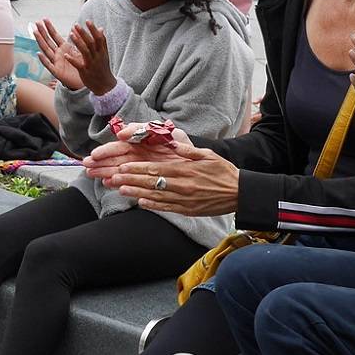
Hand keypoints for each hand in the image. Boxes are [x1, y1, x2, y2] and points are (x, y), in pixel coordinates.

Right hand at [32, 18, 83, 89]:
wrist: (85, 80)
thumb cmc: (82, 65)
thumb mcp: (81, 50)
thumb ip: (78, 39)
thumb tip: (75, 26)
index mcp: (64, 49)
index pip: (55, 36)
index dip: (50, 28)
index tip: (44, 19)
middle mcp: (58, 54)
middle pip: (48, 41)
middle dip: (42, 32)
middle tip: (36, 22)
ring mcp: (56, 62)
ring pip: (46, 50)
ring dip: (40, 41)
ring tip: (35, 33)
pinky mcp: (57, 72)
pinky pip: (49, 65)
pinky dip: (43, 60)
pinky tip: (38, 54)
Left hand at [68, 21, 114, 93]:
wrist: (106, 86)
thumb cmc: (103, 68)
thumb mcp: (104, 54)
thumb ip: (101, 42)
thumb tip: (100, 28)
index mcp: (102, 52)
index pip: (99, 38)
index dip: (93, 29)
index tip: (87, 21)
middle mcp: (97, 56)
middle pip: (91, 43)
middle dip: (83, 33)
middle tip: (76, 25)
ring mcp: (91, 64)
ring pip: (85, 51)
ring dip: (78, 42)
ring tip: (71, 34)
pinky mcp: (85, 71)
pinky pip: (78, 65)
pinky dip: (72, 59)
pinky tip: (65, 55)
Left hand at [103, 144, 241, 216]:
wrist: (240, 193)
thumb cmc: (223, 171)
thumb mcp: (207, 154)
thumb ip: (187, 150)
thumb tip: (171, 144)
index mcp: (185, 169)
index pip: (156, 169)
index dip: (137, 168)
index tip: (123, 166)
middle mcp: (183, 185)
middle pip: (152, 182)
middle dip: (131, 180)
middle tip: (114, 177)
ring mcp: (185, 199)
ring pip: (156, 196)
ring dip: (137, 193)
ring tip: (121, 190)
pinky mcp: (189, 210)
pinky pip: (167, 208)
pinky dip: (153, 205)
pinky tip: (141, 203)